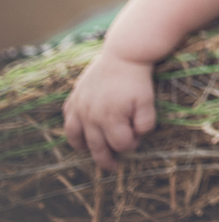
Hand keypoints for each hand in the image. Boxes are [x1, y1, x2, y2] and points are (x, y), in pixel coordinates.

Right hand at [63, 51, 156, 169]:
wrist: (123, 53)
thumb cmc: (137, 79)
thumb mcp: (148, 101)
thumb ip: (146, 123)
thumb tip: (138, 137)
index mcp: (110, 119)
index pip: (120, 144)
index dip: (132, 145)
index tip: (138, 137)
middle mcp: (90, 116)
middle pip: (96, 146)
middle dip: (105, 159)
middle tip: (111, 167)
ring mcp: (80, 106)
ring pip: (75, 135)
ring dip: (83, 146)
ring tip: (91, 151)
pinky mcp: (75, 96)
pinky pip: (68, 117)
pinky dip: (72, 127)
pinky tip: (79, 130)